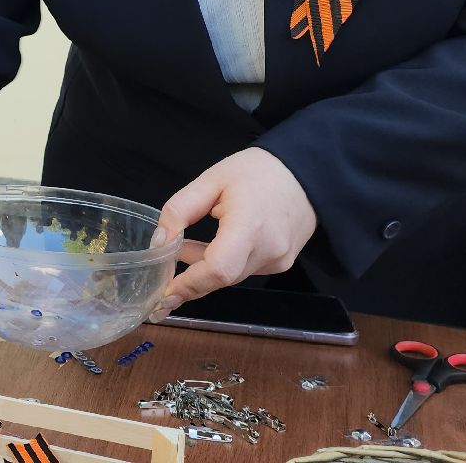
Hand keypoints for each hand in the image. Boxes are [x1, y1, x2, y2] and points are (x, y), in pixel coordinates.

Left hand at [151, 147, 317, 315]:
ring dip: (203, 269)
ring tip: (183, 246)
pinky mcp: (281, 264)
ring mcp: (278, 260)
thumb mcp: (209, 180)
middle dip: (189, 279)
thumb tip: (160, 243)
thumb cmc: (256, 171)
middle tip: (161, 274)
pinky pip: (244, 270)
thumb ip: (179, 211)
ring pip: (231, 276)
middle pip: (221, 278)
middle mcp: (268, 250)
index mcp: (249, 225)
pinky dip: (222, 264)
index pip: (219, 268)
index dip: (190, 284)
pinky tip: (211, 246)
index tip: (164, 293)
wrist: (305, 174)